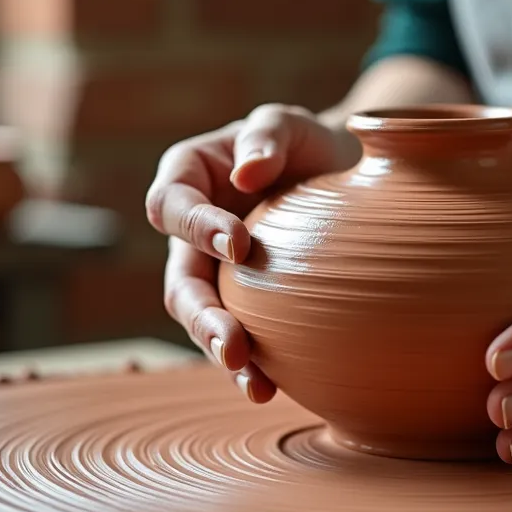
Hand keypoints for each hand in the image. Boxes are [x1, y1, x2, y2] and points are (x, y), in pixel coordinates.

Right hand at [146, 103, 357, 401]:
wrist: (340, 173)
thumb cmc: (304, 141)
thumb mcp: (288, 122)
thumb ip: (267, 135)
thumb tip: (245, 174)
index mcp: (188, 179)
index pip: (171, 205)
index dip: (195, 227)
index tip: (238, 244)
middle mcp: (190, 233)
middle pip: (179, 281)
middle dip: (201, 316)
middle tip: (231, 343)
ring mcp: (214, 273)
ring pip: (202, 319)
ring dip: (220, 352)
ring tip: (251, 382)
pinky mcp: (245, 303)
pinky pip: (239, 337)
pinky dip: (251, 365)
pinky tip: (269, 389)